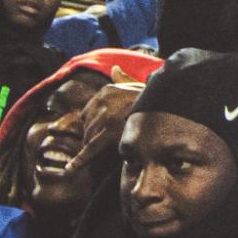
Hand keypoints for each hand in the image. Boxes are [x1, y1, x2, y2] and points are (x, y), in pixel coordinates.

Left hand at [58, 70, 146, 187]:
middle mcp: (102, 103)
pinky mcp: (109, 134)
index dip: (94, 123)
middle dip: (94, 135)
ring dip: (96, 145)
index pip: (87, 112)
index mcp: (106, 91)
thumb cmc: (153, 98)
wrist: (168, 104)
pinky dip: (79, 161)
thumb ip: (123, 79)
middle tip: (112, 140)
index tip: (104, 130)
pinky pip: (90, 149)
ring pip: (88, 138)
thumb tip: (115, 68)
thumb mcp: (137, 85)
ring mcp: (104, 118)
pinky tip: (69, 169)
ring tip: (112, 148)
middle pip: (86, 126)